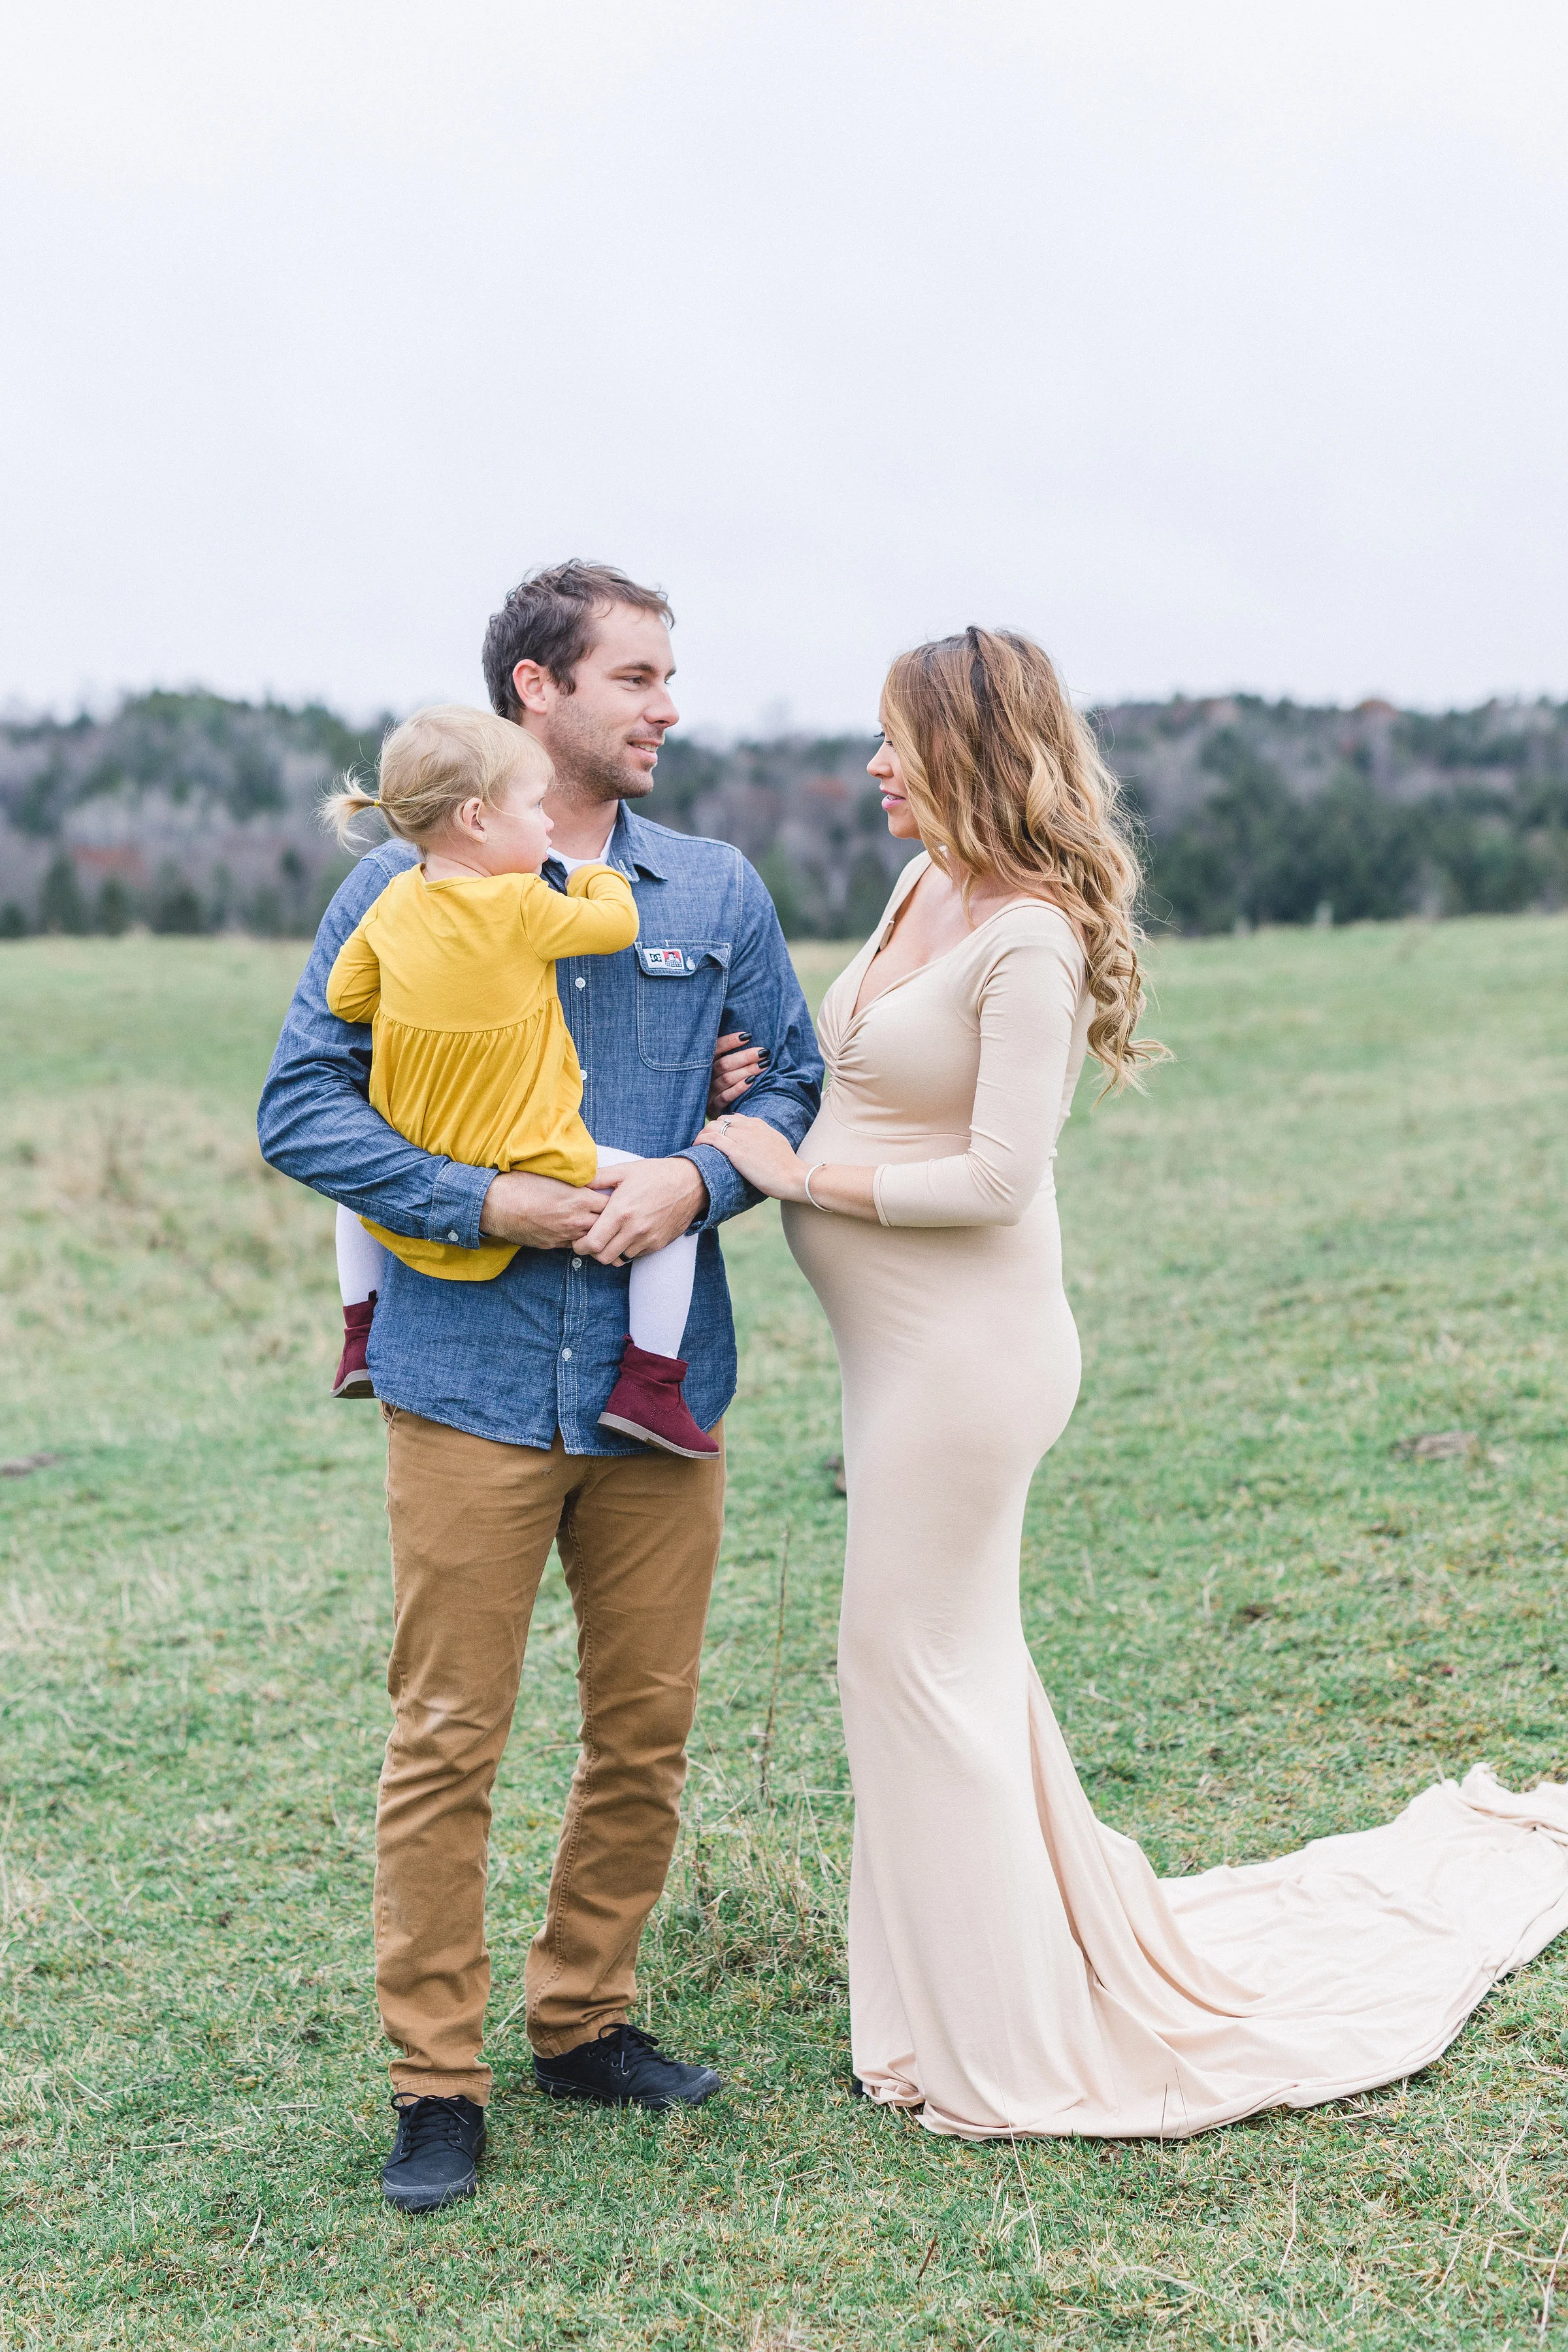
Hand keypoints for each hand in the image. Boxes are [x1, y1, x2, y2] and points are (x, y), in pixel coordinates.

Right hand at [480, 1170, 610, 1248]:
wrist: (496, 1204)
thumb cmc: (521, 1184)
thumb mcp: (553, 1176)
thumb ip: (575, 1183)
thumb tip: (588, 1182)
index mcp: (579, 1199)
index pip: (610, 1203)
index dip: (611, 1200)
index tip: (608, 1197)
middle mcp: (576, 1220)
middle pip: (605, 1224)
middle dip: (606, 1218)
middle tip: (604, 1211)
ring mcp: (564, 1235)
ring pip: (589, 1237)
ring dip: (591, 1230)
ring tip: (588, 1221)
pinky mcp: (552, 1245)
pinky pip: (572, 1244)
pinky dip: (575, 1237)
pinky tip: (570, 1228)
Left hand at [578, 1156, 708, 1265]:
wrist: (691, 1184)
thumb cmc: (655, 1175)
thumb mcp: (624, 1170)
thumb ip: (598, 1178)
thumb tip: (577, 1180)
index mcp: (621, 1212)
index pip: (592, 1243)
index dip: (580, 1245)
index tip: (577, 1239)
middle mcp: (634, 1230)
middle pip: (603, 1257)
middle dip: (592, 1252)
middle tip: (590, 1240)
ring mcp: (647, 1239)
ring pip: (618, 1259)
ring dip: (609, 1252)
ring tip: (608, 1237)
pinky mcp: (657, 1244)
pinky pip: (634, 1255)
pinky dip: (626, 1250)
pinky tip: (626, 1235)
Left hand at [692, 1113, 807, 1202]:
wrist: (793, 1176)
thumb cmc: (786, 1166)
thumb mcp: (775, 1143)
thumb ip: (763, 1137)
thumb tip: (755, 1139)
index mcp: (758, 1124)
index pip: (733, 1118)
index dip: (722, 1126)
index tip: (716, 1136)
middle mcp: (749, 1127)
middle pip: (721, 1120)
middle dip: (710, 1129)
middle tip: (703, 1142)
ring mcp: (743, 1138)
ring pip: (714, 1127)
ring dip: (703, 1134)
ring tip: (697, 1144)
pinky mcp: (737, 1152)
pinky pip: (713, 1139)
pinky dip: (701, 1140)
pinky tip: (696, 1145)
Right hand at [707, 1030, 766, 1116]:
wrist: (711, 1115)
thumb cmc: (721, 1082)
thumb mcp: (719, 1066)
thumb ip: (727, 1054)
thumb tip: (748, 1036)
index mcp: (703, 1064)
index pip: (715, 1049)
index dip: (730, 1041)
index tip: (748, 1036)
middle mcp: (702, 1077)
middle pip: (723, 1064)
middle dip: (745, 1057)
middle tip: (763, 1052)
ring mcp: (706, 1093)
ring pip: (726, 1079)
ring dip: (747, 1070)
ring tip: (764, 1064)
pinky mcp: (712, 1108)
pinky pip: (726, 1097)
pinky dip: (739, 1088)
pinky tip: (752, 1081)